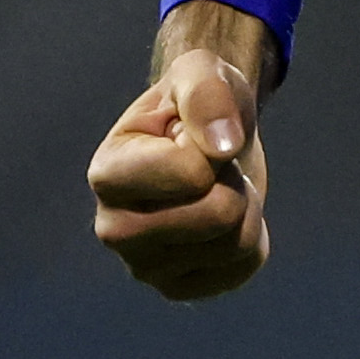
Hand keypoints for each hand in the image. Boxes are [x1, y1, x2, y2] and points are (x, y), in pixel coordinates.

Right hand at [87, 1, 276, 298]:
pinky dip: (251, 236)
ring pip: (235, 243)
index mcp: (108, 174)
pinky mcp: (177, 287)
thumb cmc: (197, 102)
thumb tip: (222, 148)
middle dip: (233, 181)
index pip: (192, 173)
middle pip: (216, 216)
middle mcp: (113, 229)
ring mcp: (144, 266)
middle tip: (212, 166)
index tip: (193, 135)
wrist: (207, 139)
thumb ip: (206, 94)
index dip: (215, 145)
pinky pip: (244, 266)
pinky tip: (223, 219)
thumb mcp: (201, 71)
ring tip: (216, 187)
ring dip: (245, 204)